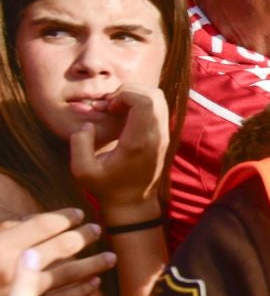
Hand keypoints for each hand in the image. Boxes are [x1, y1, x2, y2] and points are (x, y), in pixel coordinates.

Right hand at [0, 210, 112, 295]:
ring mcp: (22, 293)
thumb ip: (7, 230)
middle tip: (97, 230)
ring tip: (110, 257)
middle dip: (84, 236)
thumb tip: (34, 218)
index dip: (65, 217)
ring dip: (94, 263)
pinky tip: (95, 282)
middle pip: (62, 246)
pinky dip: (82, 291)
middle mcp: (14, 268)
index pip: (45, 224)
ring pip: (69, 273)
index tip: (79, 214)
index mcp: (1, 245)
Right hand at [69, 85, 169, 216]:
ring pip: (159, 99)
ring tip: (116, 108)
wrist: (133, 203)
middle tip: (110, 105)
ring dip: (136, 96)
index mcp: (138, 142)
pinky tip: (124, 115)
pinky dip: (142, 103)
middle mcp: (156, 136)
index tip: (109, 106)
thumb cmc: (107, 188)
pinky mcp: (164, 136)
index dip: (125, 94)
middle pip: (154, 95)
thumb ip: (79, 145)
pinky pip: (159, 108)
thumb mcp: (82, 171)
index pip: (145, 102)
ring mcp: (164, 135)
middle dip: (129, 91)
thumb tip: (88, 125)